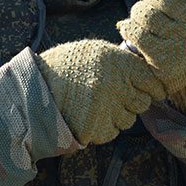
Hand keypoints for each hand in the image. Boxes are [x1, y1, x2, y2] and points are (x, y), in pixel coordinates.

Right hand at [35, 39, 166, 145]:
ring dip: (116, 116)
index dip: (151, 87)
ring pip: (127, 121)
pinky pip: (110, 133)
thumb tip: (145, 73)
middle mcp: (118, 85)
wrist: (33, 86)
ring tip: (95, 105)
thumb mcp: (96, 52)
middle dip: (131, 102)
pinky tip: (86, 116)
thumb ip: (122, 62)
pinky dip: (101, 128)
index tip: (148, 90)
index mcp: (120, 63)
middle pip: (142, 103)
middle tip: (112, 97)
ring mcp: (108, 109)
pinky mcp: (96, 128)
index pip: (153, 82)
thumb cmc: (65, 65)